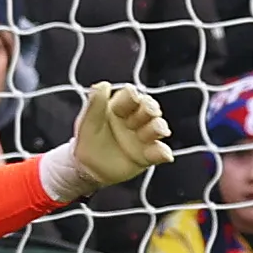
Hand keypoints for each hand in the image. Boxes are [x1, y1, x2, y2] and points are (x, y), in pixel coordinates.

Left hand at [56, 81, 173, 200]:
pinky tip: (164, 154)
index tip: (133, 96)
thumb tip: (104, 84)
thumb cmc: (87, 140)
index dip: (133, 95)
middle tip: (151, 112)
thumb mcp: (88, 122)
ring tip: (159, 131)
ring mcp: (144, 136)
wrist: (88, 168)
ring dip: (159, 127)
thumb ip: (95, 104)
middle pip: (149, 109)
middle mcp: (135, 119)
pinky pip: (160, 152)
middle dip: (151, 108)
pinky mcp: (149, 155)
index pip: (131, 96)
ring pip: (157, 127)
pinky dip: (164, 152)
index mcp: (120, 107)